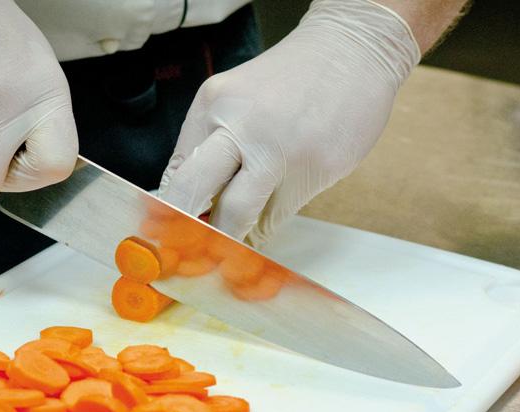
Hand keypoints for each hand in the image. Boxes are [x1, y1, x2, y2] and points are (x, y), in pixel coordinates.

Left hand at [158, 0, 418, 244]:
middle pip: (192, 192)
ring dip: (229, 239)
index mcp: (212, 106)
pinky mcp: (312, 169)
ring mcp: (277, 149)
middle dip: (183, 230)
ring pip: (236, 215)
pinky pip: (275, 218)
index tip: (167, 238)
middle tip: (184, 253)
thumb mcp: (238, 101)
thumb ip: (213, 148)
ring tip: (227, 247)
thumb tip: (191, 205)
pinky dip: (262, 230)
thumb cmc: (292, 83)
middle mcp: (238, 125)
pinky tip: (260, 225)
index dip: (168, 212)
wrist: (352, 50)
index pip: (175, 172)